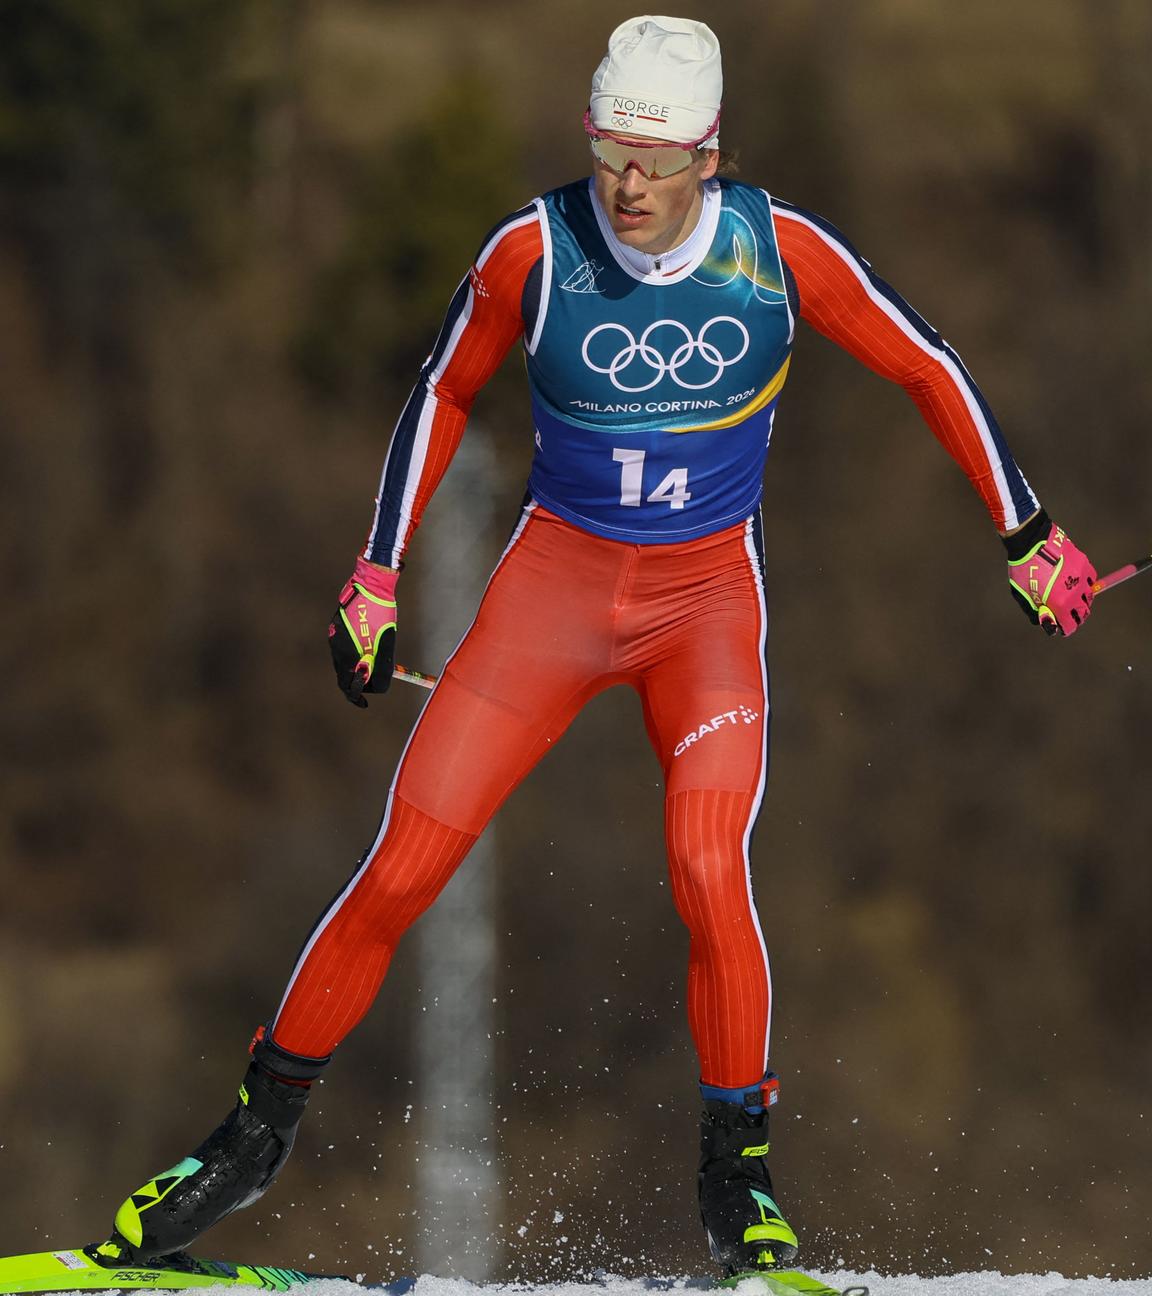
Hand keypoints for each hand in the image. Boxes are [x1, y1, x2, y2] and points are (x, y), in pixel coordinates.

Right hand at [328, 558, 397, 706]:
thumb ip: (380, 665)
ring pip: (341, 662)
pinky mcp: (334, 628)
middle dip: (355, 684)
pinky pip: (342, 649)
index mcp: (349, 653)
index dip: (357, 695)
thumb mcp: (387, 643)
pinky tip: (364, 650)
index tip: (364, 702)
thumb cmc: (383, 613)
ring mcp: (334, 637)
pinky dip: (352, 655)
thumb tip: (378, 686)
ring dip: (354, 669)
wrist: (372, 584)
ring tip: (370, 668)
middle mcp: (337, 647)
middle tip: (367, 691)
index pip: (348, 685)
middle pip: (342, 676)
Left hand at [1004, 510, 1095, 636]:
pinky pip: (1092, 579)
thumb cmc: (1023, 570)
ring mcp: (1081, 578)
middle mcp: (1074, 594)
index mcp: (1059, 605)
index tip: (1061, 628)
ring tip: (1073, 601)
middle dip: (1076, 618)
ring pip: (1089, 597)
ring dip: (1083, 602)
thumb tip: (1047, 624)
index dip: (1065, 629)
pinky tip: (1077, 583)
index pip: (1070, 626)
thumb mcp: (1023, 595)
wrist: (1032, 542)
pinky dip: (1087, 584)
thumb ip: (1035, 612)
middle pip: (1083, 613)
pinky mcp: (1084, 564)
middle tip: (1069, 617)